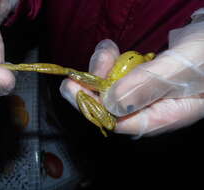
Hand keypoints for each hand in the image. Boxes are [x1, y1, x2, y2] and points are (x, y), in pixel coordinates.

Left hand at [60, 8, 203, 136]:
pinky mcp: (137, 78)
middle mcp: (147, 109)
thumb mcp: (181, 68)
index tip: (72, 88)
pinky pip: (113, 73)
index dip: (91, 107)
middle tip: (83, 69)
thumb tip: (111, 104)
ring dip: (100, 67)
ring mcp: (141, 93)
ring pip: (107, 87)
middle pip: (107, 107)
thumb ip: (148, 86)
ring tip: (109, 50)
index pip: (117, 123)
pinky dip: (107, 59)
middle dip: (92, 85)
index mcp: (160, 117)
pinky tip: (112, 50)